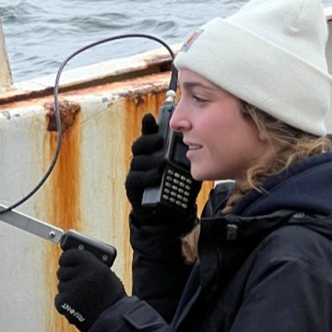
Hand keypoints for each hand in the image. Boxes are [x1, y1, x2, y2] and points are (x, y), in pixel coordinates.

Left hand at [54, 248, 124, 331]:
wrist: (115, 323)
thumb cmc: (112, 299)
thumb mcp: (106, 276)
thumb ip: (89, 265)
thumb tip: (70, 257)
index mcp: (94, 265)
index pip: (70, 255)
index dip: (66, 258)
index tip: (65, 261)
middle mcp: (82, 275)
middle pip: (62, 270)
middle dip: (68, 276)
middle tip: (78, 284)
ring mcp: (72, 289)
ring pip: (61, 286)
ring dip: (69, 292)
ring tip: (84, 300)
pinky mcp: (64, 302)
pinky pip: (59, 299)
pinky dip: (66, 304)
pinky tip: (79, 307)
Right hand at [124, 112, 195, 231]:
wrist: (168, 213)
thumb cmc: (176, 188)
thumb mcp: (184, 169)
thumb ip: (186, 156)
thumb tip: (198, 141)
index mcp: (153, 153)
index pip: (149, 136)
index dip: (148, 126)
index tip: (151, 118)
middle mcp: (142, 161)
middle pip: (139, 146)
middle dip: (148, 141)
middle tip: (159, 140)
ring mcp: (136, 173)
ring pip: (137, 161)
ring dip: (149, 160)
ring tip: (162, 162)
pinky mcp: (133, 187)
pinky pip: (135, 179)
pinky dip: (145, 176)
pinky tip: (156, 175)